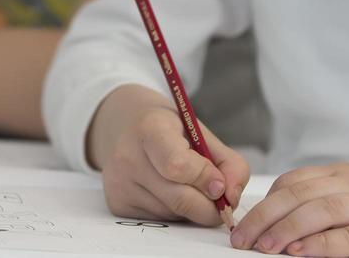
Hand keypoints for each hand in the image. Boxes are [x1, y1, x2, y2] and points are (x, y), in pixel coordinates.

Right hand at [89, 84, 248, 226]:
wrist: (130, 127)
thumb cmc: (171, 131)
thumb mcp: (202, 133)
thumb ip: (228, 163)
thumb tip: (231, 197)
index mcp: (150, 128)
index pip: (178, 165)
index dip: (205, 179)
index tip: (220, 185)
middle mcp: (128, 156)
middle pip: (179, 198)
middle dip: (209, 206)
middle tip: (220, 201)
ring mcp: (119, 182)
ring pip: (173, 213)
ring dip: (192, 209)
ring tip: (189, 187)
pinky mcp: (117, 204)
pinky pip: (159, 220)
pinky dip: (175, 213)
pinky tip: (170, 192)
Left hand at [230, 164, 348, 256]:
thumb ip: (330, 197)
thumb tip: (287, 219)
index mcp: (344, 174)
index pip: (294, 180)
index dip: (265, 200)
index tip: (244, 219)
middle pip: (298, 195)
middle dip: (264, 217)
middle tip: (241, 239)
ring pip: (319, 212)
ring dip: (285, 230)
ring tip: (262, 248)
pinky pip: (348, 238)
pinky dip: (321, 245)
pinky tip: (300, 253)